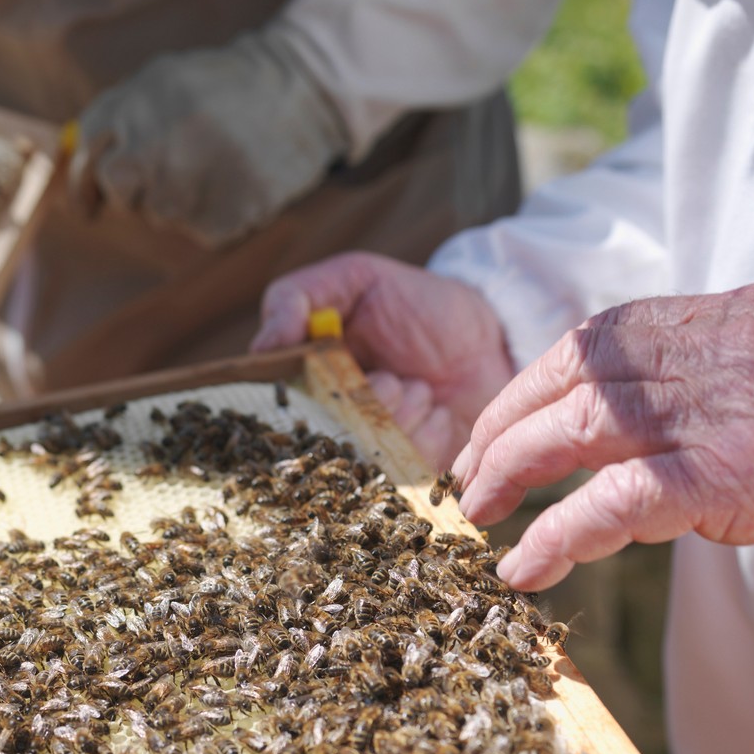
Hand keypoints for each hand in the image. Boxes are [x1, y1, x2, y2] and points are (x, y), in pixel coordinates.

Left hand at [70, 29, 349, 249]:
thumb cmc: (223, 88)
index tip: (89, 203)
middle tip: (161, 179)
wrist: (301, 88)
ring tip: (212, 166)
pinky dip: (213, 214)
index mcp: (135, 104)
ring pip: (160, 216)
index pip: (88, 162)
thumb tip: (78, 170)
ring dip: (176, 202)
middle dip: (130, 194)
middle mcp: (157, 145)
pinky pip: (200, 230)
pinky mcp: (225, 217)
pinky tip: (234, 183)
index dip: (85, 186)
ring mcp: (192, 185)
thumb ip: (115, 117)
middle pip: (119, 194)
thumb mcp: (162, 81)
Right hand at [252, 252, 514, 468]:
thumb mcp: (356, 278)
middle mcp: (328, 424)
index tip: (327, 376)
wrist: (491, 336)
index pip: (272, 406)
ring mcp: (367, 452)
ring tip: (422, 385)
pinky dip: (428, 429)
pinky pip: (403, 466)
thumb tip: (263, 346)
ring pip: (365, 448)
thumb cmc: (417, 304)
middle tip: (391, 374)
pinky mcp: (406, 474)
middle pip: (320, 435)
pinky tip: (438, 409)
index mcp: (302, 382)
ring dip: (402, 409)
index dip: (293, 398)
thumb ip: (298, 296)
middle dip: (364, 397)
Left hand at [454, 282, 753, 604]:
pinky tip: (527, 565)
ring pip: (583, 424)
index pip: (606, 334)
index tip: (497, 426)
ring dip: (513, 470)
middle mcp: (735, 344)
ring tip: (479, 515)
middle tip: (470, 479)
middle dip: (506, 425)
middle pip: (578, 372)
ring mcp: (742, 405)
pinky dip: (558, 532)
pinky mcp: (752, 474)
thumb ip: (722, 399)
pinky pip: (620, 499)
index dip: (535, 380)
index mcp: (745, 317)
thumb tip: (639, 450)